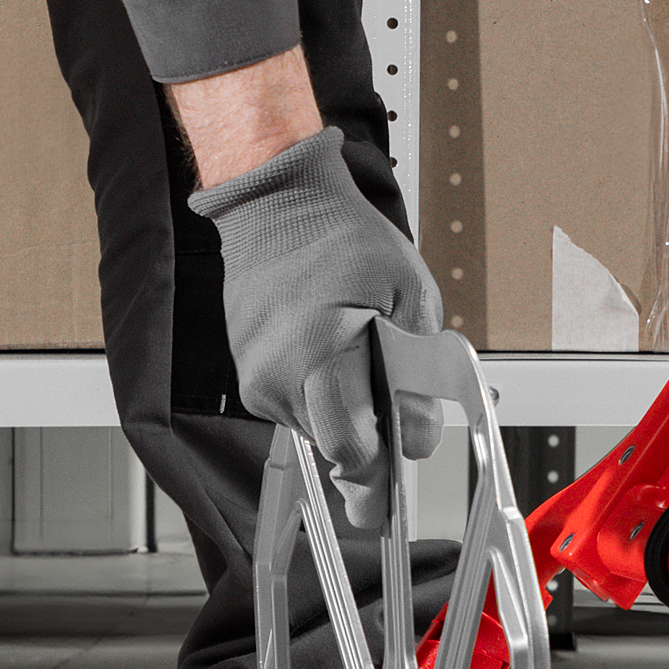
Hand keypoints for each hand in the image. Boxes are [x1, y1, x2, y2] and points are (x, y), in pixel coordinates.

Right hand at [189, 127, 443, 529]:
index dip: (387, 461)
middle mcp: (275, 378)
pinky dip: (324, 394)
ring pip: (319, 430)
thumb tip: (418, 440)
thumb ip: (419, 375)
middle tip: (393, 394)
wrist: (279, 207)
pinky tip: (334, 355)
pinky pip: (299, 409)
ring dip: (348, 411)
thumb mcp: (409, 296)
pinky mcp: (249, 378)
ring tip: (358, 357)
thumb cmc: (345, 241)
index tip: (407, 455)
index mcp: (316, 357)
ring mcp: (256, 381)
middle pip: (336, 446)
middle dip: (372, 434)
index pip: (350, 450)